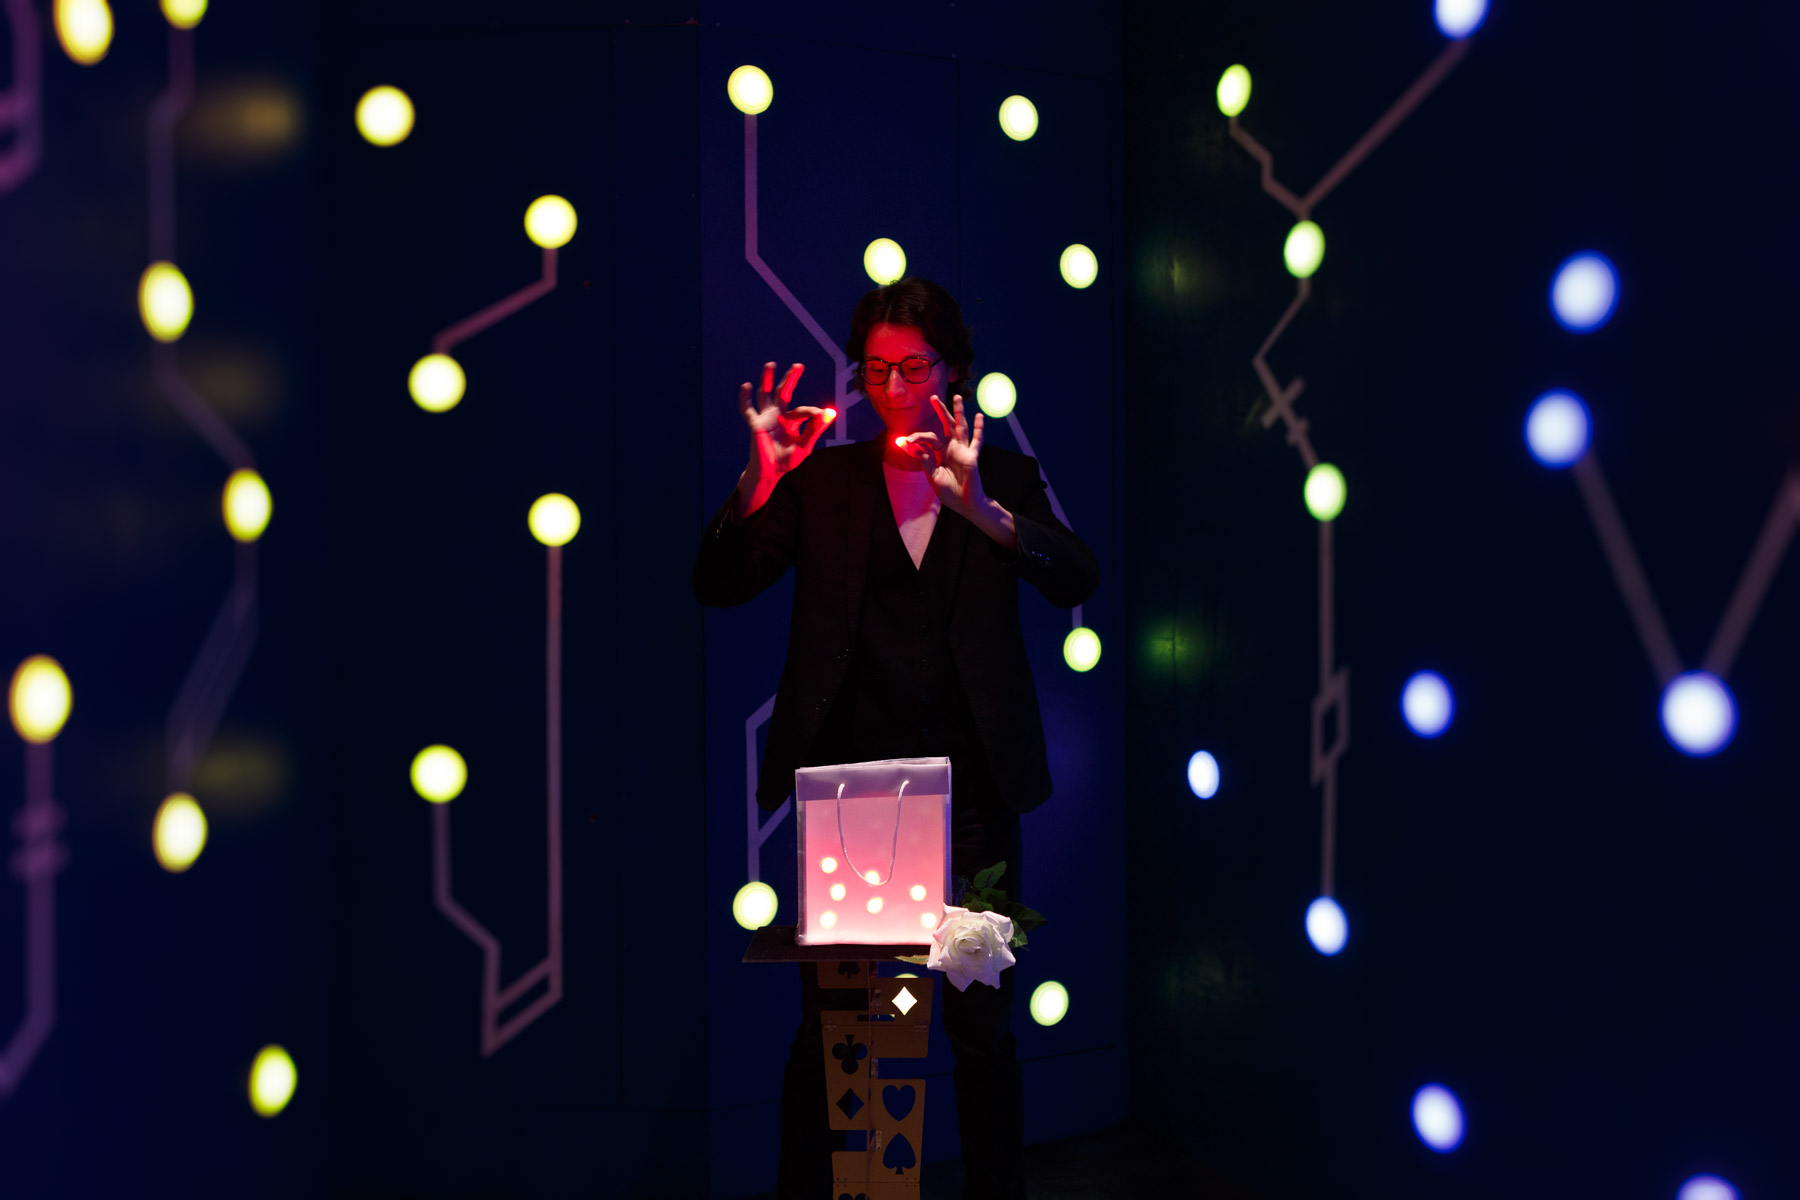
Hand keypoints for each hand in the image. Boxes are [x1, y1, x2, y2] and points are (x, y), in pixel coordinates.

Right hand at [737, 361, 832, 514]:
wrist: (770, 472)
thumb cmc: (786, 460)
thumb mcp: (804, 446)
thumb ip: (815, 430)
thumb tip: (830, 413)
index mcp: (791, 421)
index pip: (802, 410)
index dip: (812, 412)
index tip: (821, 415)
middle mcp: (778, 416)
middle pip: (784, 392)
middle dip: (790, 379)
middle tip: (798, 365)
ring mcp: (766, 419)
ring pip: (765, 395)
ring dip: (767, 380)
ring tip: (771, 364)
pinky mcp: (756, 425)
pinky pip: (747, 410)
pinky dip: (745, 399)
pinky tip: (746, 386)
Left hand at [898, 394, 986, 516]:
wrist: (964, 505)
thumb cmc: (949, 492)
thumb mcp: (932, 476)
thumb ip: (924, 461)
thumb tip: (910, 446)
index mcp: (941, 452)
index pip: (929, 438)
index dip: (917, 438)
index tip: (905, 440)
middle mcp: (952, 448)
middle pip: (946, 425)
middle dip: (940, 410)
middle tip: (933, 397)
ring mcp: (963, 451)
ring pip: (960, 427)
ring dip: (959, 412)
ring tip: (957, 397)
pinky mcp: (972, 457)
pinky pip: (976, 441)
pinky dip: (979, 429)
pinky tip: (979, 416)